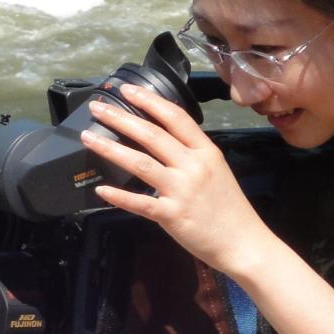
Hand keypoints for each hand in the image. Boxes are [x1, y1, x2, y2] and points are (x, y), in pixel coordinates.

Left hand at [79, 83, 271, 274]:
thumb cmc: (230, 209)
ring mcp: (181, 190)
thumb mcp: (217, 170)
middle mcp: (193, 166)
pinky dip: (118, 195)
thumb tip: (164, 138)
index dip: (149, 101)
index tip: (127, 90)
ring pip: (140, 162)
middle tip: (97, 108)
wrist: (244, 243)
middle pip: (151, 134)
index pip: (175, 117)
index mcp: (206, 152)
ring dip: (110, 148)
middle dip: (120, 118)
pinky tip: (101, 189)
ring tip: (88, 138)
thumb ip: (192, 154)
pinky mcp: (171, 215)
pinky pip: (139, 202)